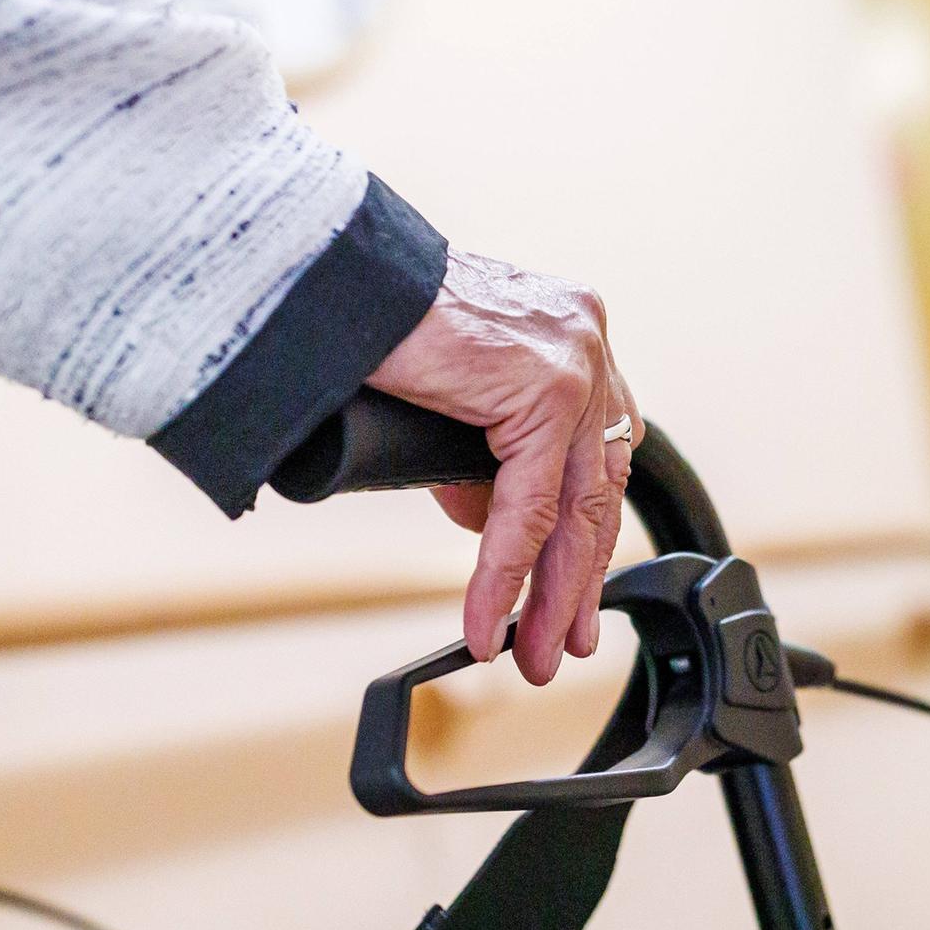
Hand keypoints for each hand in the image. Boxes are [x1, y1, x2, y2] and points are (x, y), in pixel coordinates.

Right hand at [370, 248, 641, 684]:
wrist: (333, 275)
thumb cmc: (370, 318)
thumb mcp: (449, 393)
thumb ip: (479, 448)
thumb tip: (487, 518)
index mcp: (569, 331)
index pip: (595, 453)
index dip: (581, 534)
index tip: (567, 593)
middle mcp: (585, 340)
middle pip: (596, 487)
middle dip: (576, 579)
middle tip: (565, 643)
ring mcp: (575, 361)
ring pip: (573, 509)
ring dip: (551, 595)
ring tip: (535, 654)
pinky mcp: (546, 389)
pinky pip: (529, 510)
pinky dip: (504, 576)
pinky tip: (490, 621)